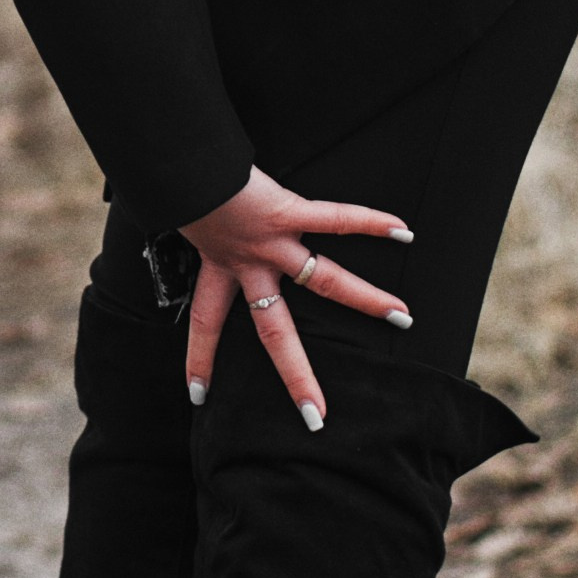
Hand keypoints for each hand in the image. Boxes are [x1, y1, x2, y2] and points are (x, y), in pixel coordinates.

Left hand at [179, 168, 413, 425]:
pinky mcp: (287, 210)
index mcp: (217, 266)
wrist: (178, 161)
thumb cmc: (176, 180)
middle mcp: (248, 264)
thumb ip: (184, 221)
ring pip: (325, 281)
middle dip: (296, 374)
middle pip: (276, 331)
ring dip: (367, 298)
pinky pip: (335, 218)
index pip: (206, 323)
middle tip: (316, 416)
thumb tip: (174, 210)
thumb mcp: (175, 213)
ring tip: (402, 316)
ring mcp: (271, 242)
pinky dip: (370, 221)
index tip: (197, 395)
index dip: (201, 359)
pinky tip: (403, 230)